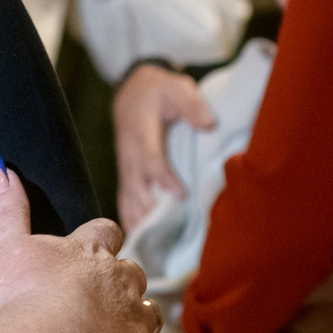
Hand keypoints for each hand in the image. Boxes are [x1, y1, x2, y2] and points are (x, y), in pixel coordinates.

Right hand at [0, 160, 167, 332]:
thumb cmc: (24, 294)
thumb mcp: (7, 245)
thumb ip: (6, 207)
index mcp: (90, 252)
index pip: (105, 232)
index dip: (102, 237)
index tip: (97, 242)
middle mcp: (120, 283)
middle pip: (133, 274)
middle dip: (124, 281)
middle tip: (106, 293)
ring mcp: (134, 323)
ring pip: (151, 314)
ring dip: (142, 319)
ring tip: (127, 329)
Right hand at [113, 63, 215, 231]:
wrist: (131, 90)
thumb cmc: (159, 91)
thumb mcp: (177, 87)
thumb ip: (191, 104)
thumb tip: (207, 125)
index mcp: (141, 130)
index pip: (150, 158)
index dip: (163, 177)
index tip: (180, 195)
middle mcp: (129, 152)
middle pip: (136, 186)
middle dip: (151, 210)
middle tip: (170, 233)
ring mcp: (125, 165)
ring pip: (128, 197)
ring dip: (140, 220)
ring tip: (155, 245)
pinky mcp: (126, 174)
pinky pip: (124, 201)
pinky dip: (131, 221)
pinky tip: (140, 241)